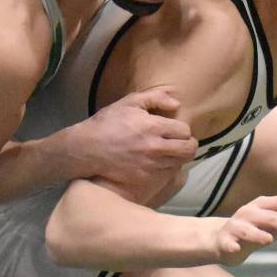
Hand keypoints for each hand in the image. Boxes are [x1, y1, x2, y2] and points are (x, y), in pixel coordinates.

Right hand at [73, 88, 196, 190]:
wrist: (87, 149)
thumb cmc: (108, 123)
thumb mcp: (129, 102)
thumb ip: (156, 98)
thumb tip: (177, 104)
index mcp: (153, 126)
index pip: (185, 130)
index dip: (182, 129)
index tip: (175, 129)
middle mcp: (155, 147)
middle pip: (189, 149)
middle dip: (189, 144)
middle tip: (182, 142)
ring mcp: (150, 165)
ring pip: (180, 163)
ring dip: (178, 156)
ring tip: (169, 151)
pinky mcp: (144, 177)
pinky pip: (166, 174)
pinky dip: (167, 168)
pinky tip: (157, 161)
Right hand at [211, 189, 276, 265]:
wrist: (223, 240)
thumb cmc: (257, 227)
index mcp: (263, 204)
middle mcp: (249, 212)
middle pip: (271, 217)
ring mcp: (235, 226)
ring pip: (247, 229)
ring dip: (257, 234)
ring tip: (270, 240)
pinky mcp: (224, 240)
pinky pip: (227, 242)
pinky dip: (231, 244)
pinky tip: (236, 249)